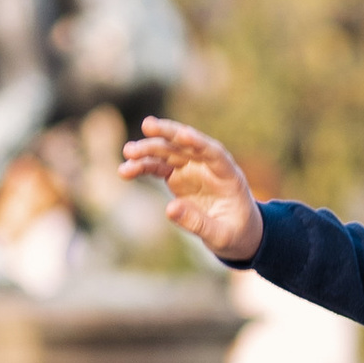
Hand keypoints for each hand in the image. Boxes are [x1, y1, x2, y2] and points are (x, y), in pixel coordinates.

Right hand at [118, 116, 263, 264]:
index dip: (199, 142)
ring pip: (168, 152)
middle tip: (147, 126)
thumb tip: (169, 209)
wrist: (236, 236)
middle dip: (167, 134)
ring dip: (148, 150)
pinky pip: (158, 167)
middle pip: (186, 144)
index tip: (183, 134)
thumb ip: (198, 223)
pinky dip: (143, 167)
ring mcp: (191, 168)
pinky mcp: (178, 177)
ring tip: (128, 153)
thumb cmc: (236, 235)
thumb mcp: (221, 236)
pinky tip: (127, 170)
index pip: (213, 152)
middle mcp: (208, 165)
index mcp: (228, 174)